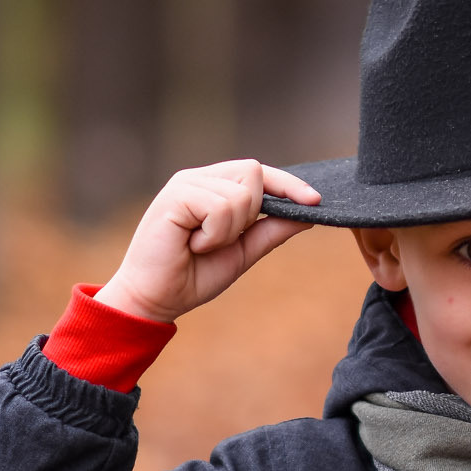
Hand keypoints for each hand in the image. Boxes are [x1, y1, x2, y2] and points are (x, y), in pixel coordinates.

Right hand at [94, 160, 318, 323]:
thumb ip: (271, 231)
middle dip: (253, 212)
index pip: (260, 173)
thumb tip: (308, 214)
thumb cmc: (194, 276)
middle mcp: (200, 179)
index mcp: (214, 187)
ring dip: (230, 230)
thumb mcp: (243, 252)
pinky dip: (215, 234)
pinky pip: (221, 207)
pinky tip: (192, 243)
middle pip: (254, 172)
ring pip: (241, 194)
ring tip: (202, 244)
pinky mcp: (174, 195)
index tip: (315, 202)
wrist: (155, 299)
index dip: (289, 184)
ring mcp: (185, 184)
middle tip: (221, 239)